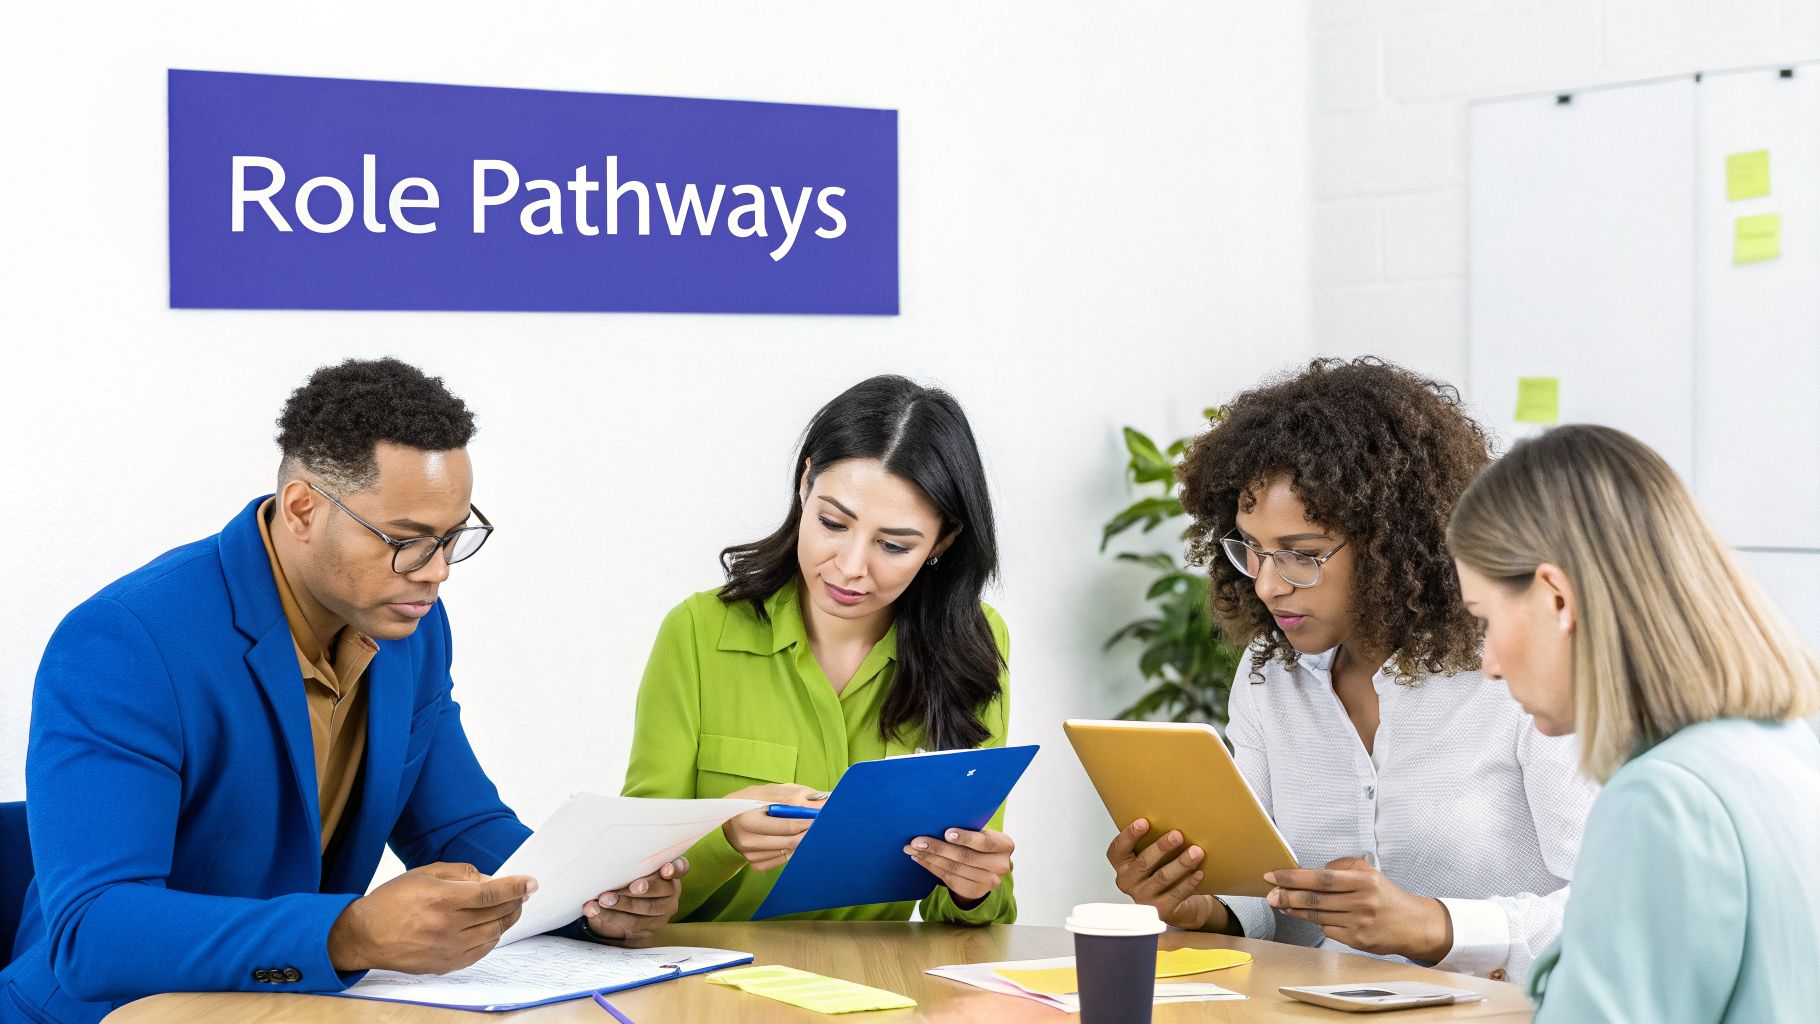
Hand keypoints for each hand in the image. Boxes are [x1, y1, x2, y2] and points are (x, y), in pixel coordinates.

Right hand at [327, 862, 535, 973]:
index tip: (531, 883)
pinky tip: (490, 926)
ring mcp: (449, 948)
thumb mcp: (425, 874)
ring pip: (494, 933)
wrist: (365, 935)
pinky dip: (492, 936)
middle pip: (498, 914)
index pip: (492, 893)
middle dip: (516, 902)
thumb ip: (461, 874)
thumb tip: (490, 879)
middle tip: (521, 894)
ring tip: (506, 908)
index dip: (516, 887)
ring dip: (506, 919)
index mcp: (444, 899)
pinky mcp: (447, 964)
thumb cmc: (393, 901)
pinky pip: (483, 950)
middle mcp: (449, 926)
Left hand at [581, 856, 689, 946]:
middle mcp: (671, 892)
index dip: (675, 868)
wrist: (626, 912)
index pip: (681, 867)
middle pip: (663, 890)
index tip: (666, 869)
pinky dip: (610, 915)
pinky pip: (631, 923)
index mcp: (671, 872)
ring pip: (645, 909)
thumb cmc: (627, 879)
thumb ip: (632, 864)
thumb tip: (609, 856)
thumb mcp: (633, 870)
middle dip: (645, 888)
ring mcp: (662, 912)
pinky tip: (594, 910)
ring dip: (621, 904)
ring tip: (602, 900)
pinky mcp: (648, 928)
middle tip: (631, 887)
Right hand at [722, 783, 827, 870]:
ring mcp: (750, 855)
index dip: (809, 822)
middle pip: (790, 842)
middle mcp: (746, 841)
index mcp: (747, 820)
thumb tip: (823, 804)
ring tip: (807, 830)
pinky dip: (791, 850)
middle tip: (824, 825)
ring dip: (802, 841)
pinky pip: (782, 860)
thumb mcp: (770, 792)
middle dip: (810, 833)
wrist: (728, 818)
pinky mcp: (755, 864)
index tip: (824, 817)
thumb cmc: (752, 801)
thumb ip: (796, 796)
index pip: (788, 826)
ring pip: (788, 852)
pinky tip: (790, 839)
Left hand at [903, 827, 1013, 905]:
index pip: (984, 842)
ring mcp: (989, 882)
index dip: (965, 837)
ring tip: (912, 849)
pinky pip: (948, 878)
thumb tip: (939, 820)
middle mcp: (1001, 865)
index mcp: (1005, 845)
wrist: (988, 867)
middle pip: (965, 857)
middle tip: (916, 841)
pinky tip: (919, 859)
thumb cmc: (980, 842)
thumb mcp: (983, 832)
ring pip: (954, 868)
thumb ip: (970, 828)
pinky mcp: (974, 891)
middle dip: (938, 848)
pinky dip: (931, 867)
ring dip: (929, 858)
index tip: (946, 832)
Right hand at [1105, 818, 1227, 931]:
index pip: (1118, 850)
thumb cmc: (1161, 872)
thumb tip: (1172, 818)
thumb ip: (1151, 843)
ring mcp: (1143, 898)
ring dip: (1180, 863)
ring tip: (1196, 852)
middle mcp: (1128, 882)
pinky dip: (1188, 882)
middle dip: (1161, 847)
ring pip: (1162, 878)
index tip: (1143, 822)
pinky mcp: (1161, 910)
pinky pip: (1176, 894)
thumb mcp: (1151, 858)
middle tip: (1177, 835)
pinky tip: (1198, 872)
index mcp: (1122, 866)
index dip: (1129, 835)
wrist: (1176, 906)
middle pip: (1143, 863)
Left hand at [1266, 857, 1452, 960]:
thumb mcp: (1369, 872)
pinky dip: (1318, 923)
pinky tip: (1312, 917)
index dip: (1294, 877)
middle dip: (1288, 896)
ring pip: (1318, 916)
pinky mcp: (1357, 941)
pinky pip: (1328, 930)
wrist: (1412, 925)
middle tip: (1270, 894)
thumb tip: (1315, 870)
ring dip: (1296, 910)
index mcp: (1363, 881)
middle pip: (1316, 899)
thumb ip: (1342, 866)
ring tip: (1282, 904)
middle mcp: (1361, 901)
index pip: (1321, 878)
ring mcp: (1359, 923)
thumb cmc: (1386, 896)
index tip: (1274, 876)